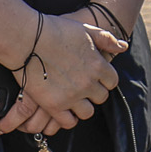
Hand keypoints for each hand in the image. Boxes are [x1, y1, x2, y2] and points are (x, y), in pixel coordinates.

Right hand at [0, 14, 122, 135]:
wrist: (27, 39)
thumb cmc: (55, 30)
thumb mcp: (85, 30)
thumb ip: (106, 39)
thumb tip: (123, 46)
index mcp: (98, 66)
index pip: (112, 82)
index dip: (104, 79)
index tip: (95, 77)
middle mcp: (88, 83)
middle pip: (101, 97)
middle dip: (94, 92)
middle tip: (82, 86)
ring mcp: (72, 96)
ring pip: (87, 112)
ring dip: (82, 106)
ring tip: (73, 99)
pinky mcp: (54, 105)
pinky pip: (68, 121)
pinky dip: (67, 118)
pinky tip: (63, 110)